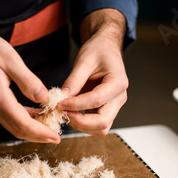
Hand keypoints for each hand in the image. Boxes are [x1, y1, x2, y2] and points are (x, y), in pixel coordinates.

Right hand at [0, 0, 60, 143]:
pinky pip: (8, 116)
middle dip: (38, 136)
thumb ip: (28, 81)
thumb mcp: (10, 60)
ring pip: (13, 125)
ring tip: (49, 129)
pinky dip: (23, 119)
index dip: (41, 133)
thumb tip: (44, 98)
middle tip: (56, 138)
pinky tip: (35, 115)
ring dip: (31, 130)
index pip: (22, 124)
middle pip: (18, 130)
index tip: (56, 137)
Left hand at [58, 9, 127, 136]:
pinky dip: (83, 124)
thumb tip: (62, 97)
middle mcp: (119, 97)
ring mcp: (114, 106)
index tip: (59, 104)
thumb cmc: (99, 51)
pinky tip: (71, 113)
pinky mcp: (107, 109)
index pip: (96, 100)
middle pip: (103, 122)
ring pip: (101, 128)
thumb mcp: (85, 60)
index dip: (76, 105)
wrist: (107, 49)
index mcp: (118, 82)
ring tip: (66, 113)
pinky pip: (97, 125)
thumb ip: (74, 79)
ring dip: (82, 126)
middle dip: (80, 122)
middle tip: (63, 113)